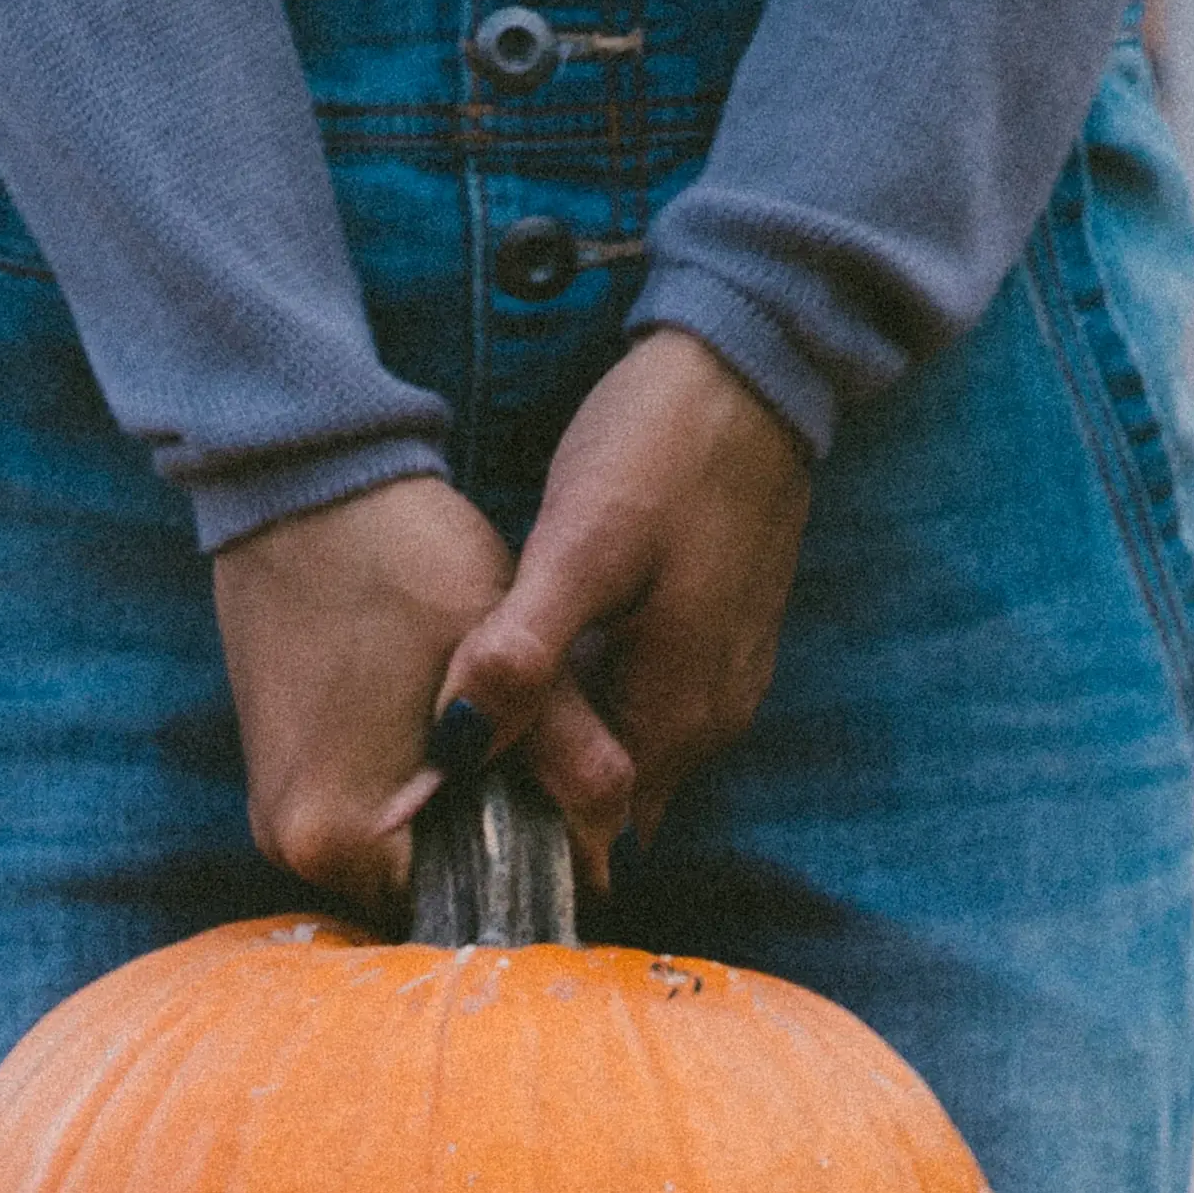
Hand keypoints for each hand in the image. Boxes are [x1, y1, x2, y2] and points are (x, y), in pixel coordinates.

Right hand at [212, 473, 629, 924]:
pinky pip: (363, 815)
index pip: (457, 904)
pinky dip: (410, 791)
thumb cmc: (402, 556)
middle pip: (422, 886)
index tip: (559, 823)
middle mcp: (294, 847)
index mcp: (341, 837)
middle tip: (530, 772)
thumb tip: (615, 843)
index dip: (520, 869)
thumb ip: (568, 752)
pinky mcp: (276, 780)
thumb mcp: (501, 650)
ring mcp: (277, 817)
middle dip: (484, 844)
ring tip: (486, 747)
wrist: (304, 480)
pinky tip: (440, 734)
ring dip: (449, 816)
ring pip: (396, 852)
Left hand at [442, 331, 811, 849]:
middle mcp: (709, 726)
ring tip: (481, 715)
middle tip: (443, 767)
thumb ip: (523, 654)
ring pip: (628, 753)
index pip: (589, 831)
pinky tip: (547, 661)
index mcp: (673, 719)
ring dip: (564, 747)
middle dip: (535, 793)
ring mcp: (723, 683)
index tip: (444, 811)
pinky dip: (597, 702)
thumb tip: (458, 747)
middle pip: (609, 800)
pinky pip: (647, 704)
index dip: (518, 828)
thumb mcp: (580, 546)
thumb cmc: (664, 446)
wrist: (751, 361)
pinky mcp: (720, 640)